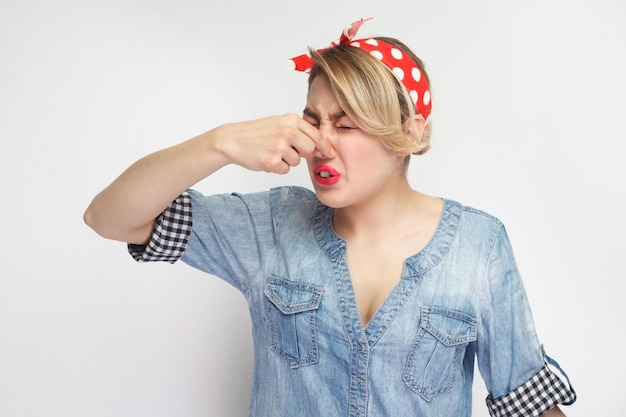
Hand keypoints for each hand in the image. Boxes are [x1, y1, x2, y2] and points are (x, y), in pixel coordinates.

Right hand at [213, 113, 333, 173]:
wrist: (232, 140)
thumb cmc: (257, 133)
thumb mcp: (279, 124)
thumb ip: (300, 132)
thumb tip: (319, 149)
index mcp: (291, 120)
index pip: (317, 135)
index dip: (325, 146)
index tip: (329, 153)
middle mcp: (288, 131)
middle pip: (310, 150)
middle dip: (302, 153)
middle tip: (285, 149)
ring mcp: (280, 147)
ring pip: (297, 161)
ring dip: (287, 160)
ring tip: (271, 151)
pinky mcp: (272, 161)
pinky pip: (285, 170)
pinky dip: (277, 167)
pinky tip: (265, 158)